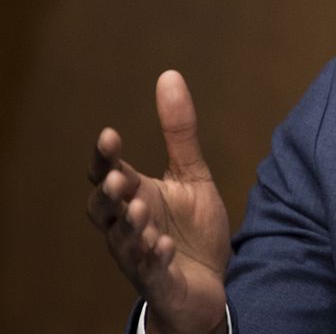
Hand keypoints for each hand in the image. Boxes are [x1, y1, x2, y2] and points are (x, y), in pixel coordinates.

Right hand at [87, 70, 230, 333]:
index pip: (108, 173)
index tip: (110, 134)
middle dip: (108, 194)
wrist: (208, 283)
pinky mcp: (158, 279)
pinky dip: (153, 257)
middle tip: (119, 177)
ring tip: (142, 209)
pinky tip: (161, 245)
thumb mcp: (192, 175)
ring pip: (123, 241)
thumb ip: (179, 132)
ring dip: (130, 225)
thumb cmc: (191, 229)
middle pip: (103, 210)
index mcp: (135, 196)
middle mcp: (128, 225)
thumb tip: (169, 76)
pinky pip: (150, 270)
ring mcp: (139, 255)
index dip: (105, 157)